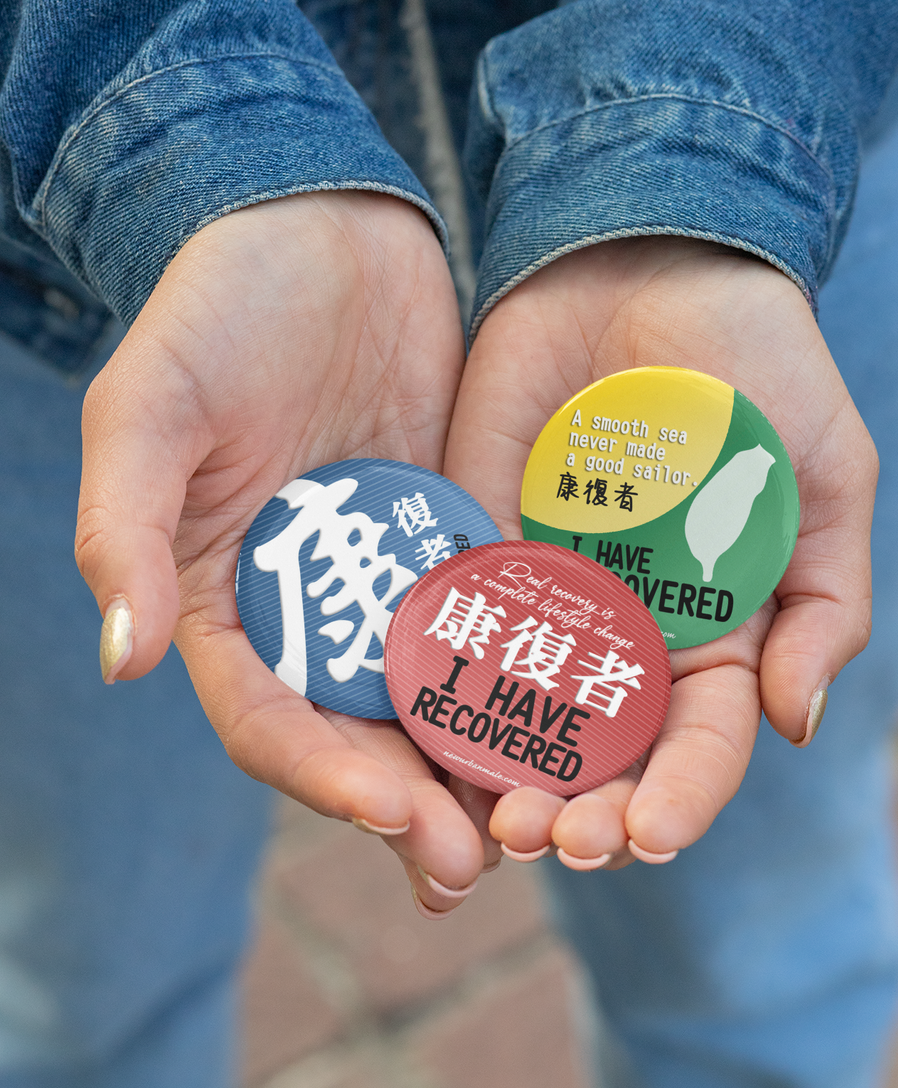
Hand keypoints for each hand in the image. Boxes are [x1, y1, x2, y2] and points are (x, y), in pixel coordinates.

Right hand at [76, 190, 496, 912]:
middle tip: (479, 861)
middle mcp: (313, 613)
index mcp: (227, 603)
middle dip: (415, 805)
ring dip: (480, 767)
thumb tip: (123, 658)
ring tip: (543, 824)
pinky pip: (498, 621)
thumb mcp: (150, 407)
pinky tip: (582, 720)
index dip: (322, 775)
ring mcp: (391, 581)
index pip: (270, 719)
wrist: (318, 227)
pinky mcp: (458, 538)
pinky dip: (530, 677)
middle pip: (362, 735)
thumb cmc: (215, 309)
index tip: (390, 813)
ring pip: (437, 700)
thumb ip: (128, 529)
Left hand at [443, 236, 876, 868]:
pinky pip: (446, 630)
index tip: (645, 833)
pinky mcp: (467, 545)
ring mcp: (541, 594)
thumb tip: (793, 726)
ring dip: (498, 778)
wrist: (649, 263)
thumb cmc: (759, 370)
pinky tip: (417, 736)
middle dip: (577, 811)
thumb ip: (823, 603)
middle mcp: (620, 634)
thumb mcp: (824, 479)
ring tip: (485, 818)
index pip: (695, 747)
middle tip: (547, 838)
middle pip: (598, 756)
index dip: (676, 801)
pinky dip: (433, 689)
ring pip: (515, 716)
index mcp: (710, 635)